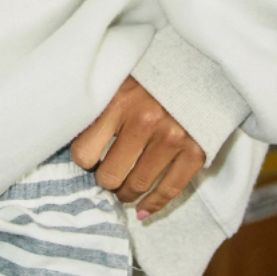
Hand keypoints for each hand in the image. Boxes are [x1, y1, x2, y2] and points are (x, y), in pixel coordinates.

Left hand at [71, 77, 204, 219]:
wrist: (202, 64)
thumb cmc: (152, 73)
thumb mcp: (119, 79)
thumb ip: (100, 107)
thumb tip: (75, 142)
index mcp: (119, 101)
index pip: (84, 152)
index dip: (84, 160)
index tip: (89, 158)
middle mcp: (145, 121)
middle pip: (109, 175)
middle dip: (106, 180)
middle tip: (107, 175)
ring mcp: (172, 138)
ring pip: (137, 185)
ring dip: (125, 193)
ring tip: (122, 189)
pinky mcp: (195, 151)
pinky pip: (169, 190)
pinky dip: (152, 205)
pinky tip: (141, 211)